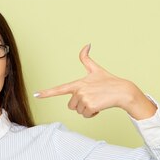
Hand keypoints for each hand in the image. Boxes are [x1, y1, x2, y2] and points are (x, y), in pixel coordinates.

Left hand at [35, 44, 155, 119]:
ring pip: (78, 111)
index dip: (47, 92)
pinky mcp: (90, 105)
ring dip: (87, 110)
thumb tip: (87, 44)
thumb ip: (86, 59)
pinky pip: (86, 115)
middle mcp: (79, 90)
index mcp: (78, 83)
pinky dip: (93, 114)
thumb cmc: (109, 82)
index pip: (59, 89)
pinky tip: (100, 107)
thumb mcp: (96, 70)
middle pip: (71, 106)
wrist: (123, 91)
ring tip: (97, 101)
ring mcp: (84, 98)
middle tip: (93, 98)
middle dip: (81, 105)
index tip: (36, 94)